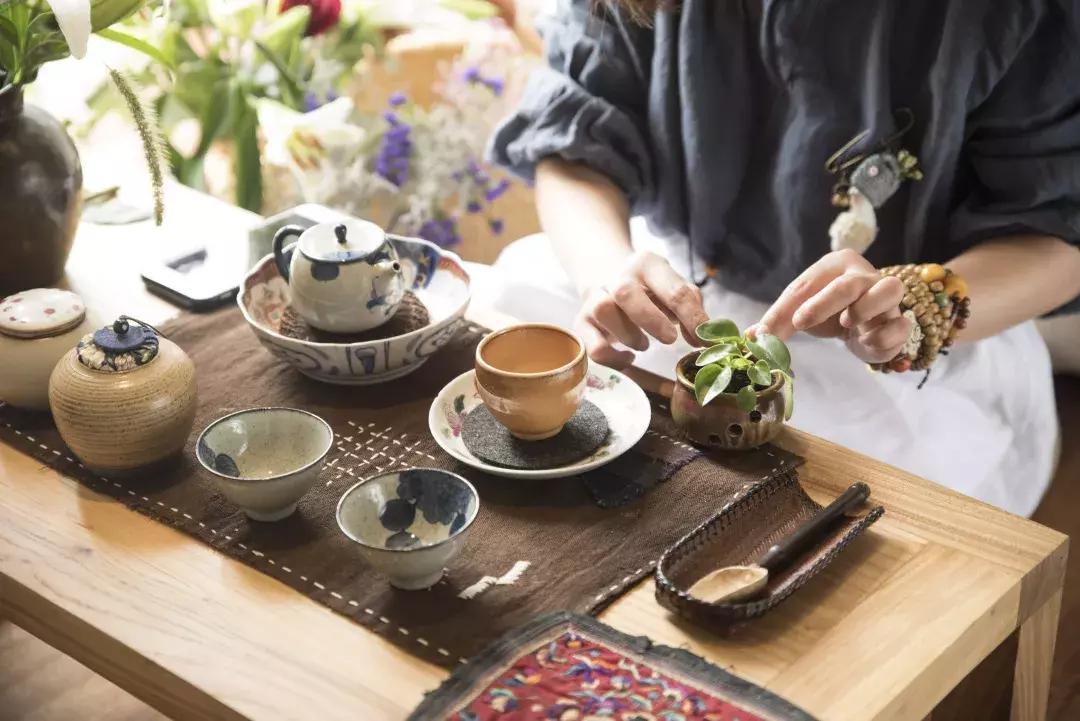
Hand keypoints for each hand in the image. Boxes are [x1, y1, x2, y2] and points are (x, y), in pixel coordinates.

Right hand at [575, 250, 708, 367]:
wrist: (605, 273)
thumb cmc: (649, 289)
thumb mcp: (673, 287)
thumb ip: (692, 307)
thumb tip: (706, 336)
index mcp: (648, 264)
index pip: (674, 290)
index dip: (693, 319)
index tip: (705, 341)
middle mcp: (618, 276)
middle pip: (626, 293)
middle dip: (652, 320)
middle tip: (670, 339)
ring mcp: (596, 297)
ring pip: (603, 311)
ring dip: (628, 334)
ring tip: (643, 344)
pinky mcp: (582, 321)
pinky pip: (591, 343)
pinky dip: (612, 357)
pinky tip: (628, 358)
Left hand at [755, 249, 910, 363]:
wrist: (861, 325)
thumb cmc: (827, 310)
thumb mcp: (799, 312)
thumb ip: (777, 323)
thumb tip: (751, 338)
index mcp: (836, 265)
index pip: (809, 283)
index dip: (791, 306)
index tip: (775, 328)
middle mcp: (865, 275)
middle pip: (849, 283)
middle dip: (823, 304)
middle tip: (800, 322)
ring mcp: (887, 296)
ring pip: (890, 289)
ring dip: (867, 309)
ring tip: (847, 325)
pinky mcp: (900, 320)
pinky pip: (901, 325)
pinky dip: (884, 337)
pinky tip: (867, 344)